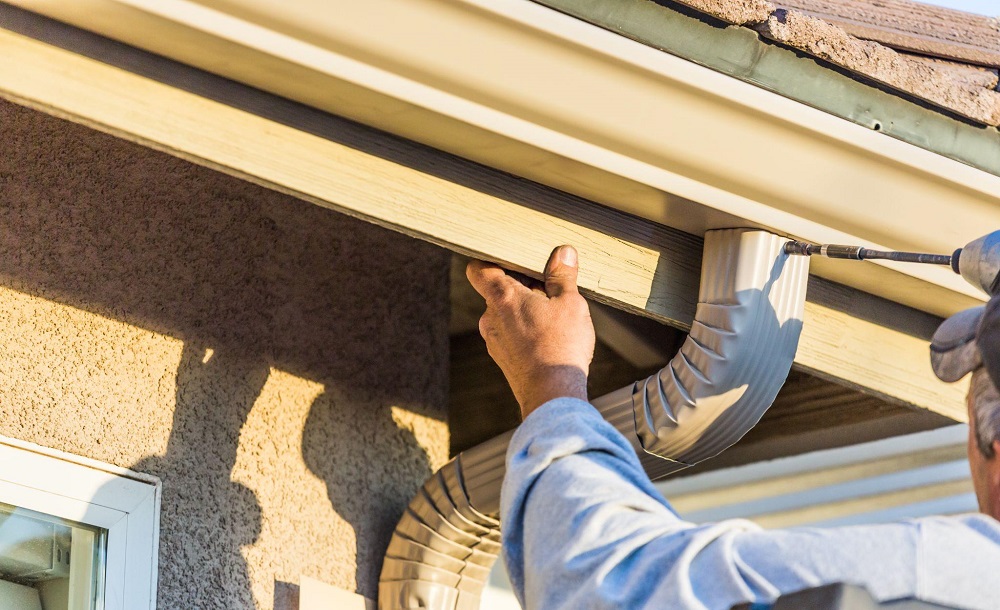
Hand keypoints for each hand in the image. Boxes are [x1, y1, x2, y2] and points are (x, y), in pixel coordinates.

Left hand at [467, 246, 595, 418]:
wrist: (552, 395)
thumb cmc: (560, 346)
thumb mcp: (570, 303)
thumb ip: (563, 276)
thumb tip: (563, 253)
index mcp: (502, 297)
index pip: (479, 269)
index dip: (491, 260)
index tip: (512, 260)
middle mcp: (490, 317)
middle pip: (498, 290)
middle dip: (522, 286)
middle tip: (549, 289)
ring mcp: (494, 339)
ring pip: (506, 313)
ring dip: (525, 309)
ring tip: (554, 316)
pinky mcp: (502, 357)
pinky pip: (510, 334)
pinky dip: (525, 330)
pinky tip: (549, 337)